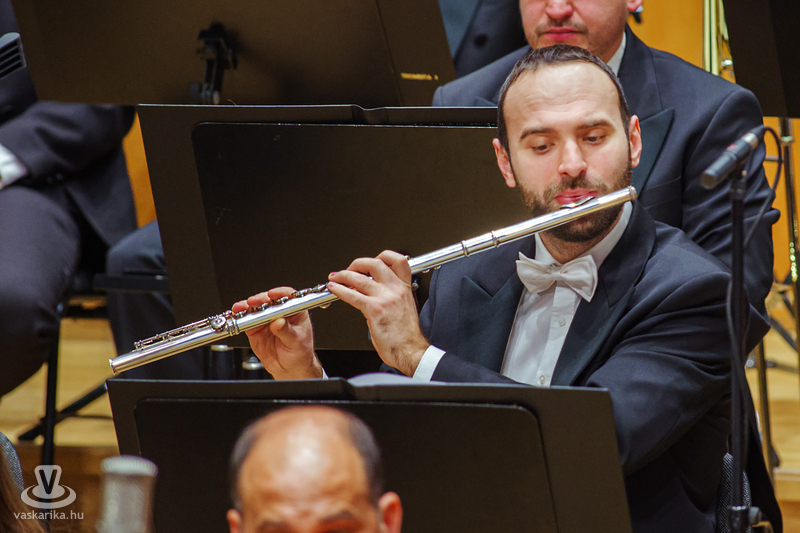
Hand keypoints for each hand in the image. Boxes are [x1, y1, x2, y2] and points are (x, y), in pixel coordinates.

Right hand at [231, 287, 322, 378]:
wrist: (290, 368)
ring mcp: (266, 320)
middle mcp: (279, 313)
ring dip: (247, 307)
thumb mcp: (296, 342)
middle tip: (254, 302)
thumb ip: (286, 331)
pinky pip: (247, 321)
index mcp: (294, 312)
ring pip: (256, 309)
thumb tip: (278, 322)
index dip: (280, 293)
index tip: (272, 295)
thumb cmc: (300, 353)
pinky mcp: (255, 329)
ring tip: (241, 308)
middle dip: (260, 299)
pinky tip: (237, 316)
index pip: (288, 297)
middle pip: (269, 300)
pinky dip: (240, 318)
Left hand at [327, 251, 429, 375]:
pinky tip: (334, 288)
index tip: (370, 262)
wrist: (410, 351)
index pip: (398, 260)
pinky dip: (340, 289)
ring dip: (343, 275)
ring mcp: (385, 298)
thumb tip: (373, 294)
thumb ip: (390, 297)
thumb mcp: (403, 308)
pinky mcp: (375, 309)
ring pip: (360, 277)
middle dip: (357, 263)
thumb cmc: (406, 336)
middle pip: (375, 263)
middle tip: (349, 269)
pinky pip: (353, 295)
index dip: (382, 256)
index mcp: (404, 288)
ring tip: (335, 277)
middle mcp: (396, 289)